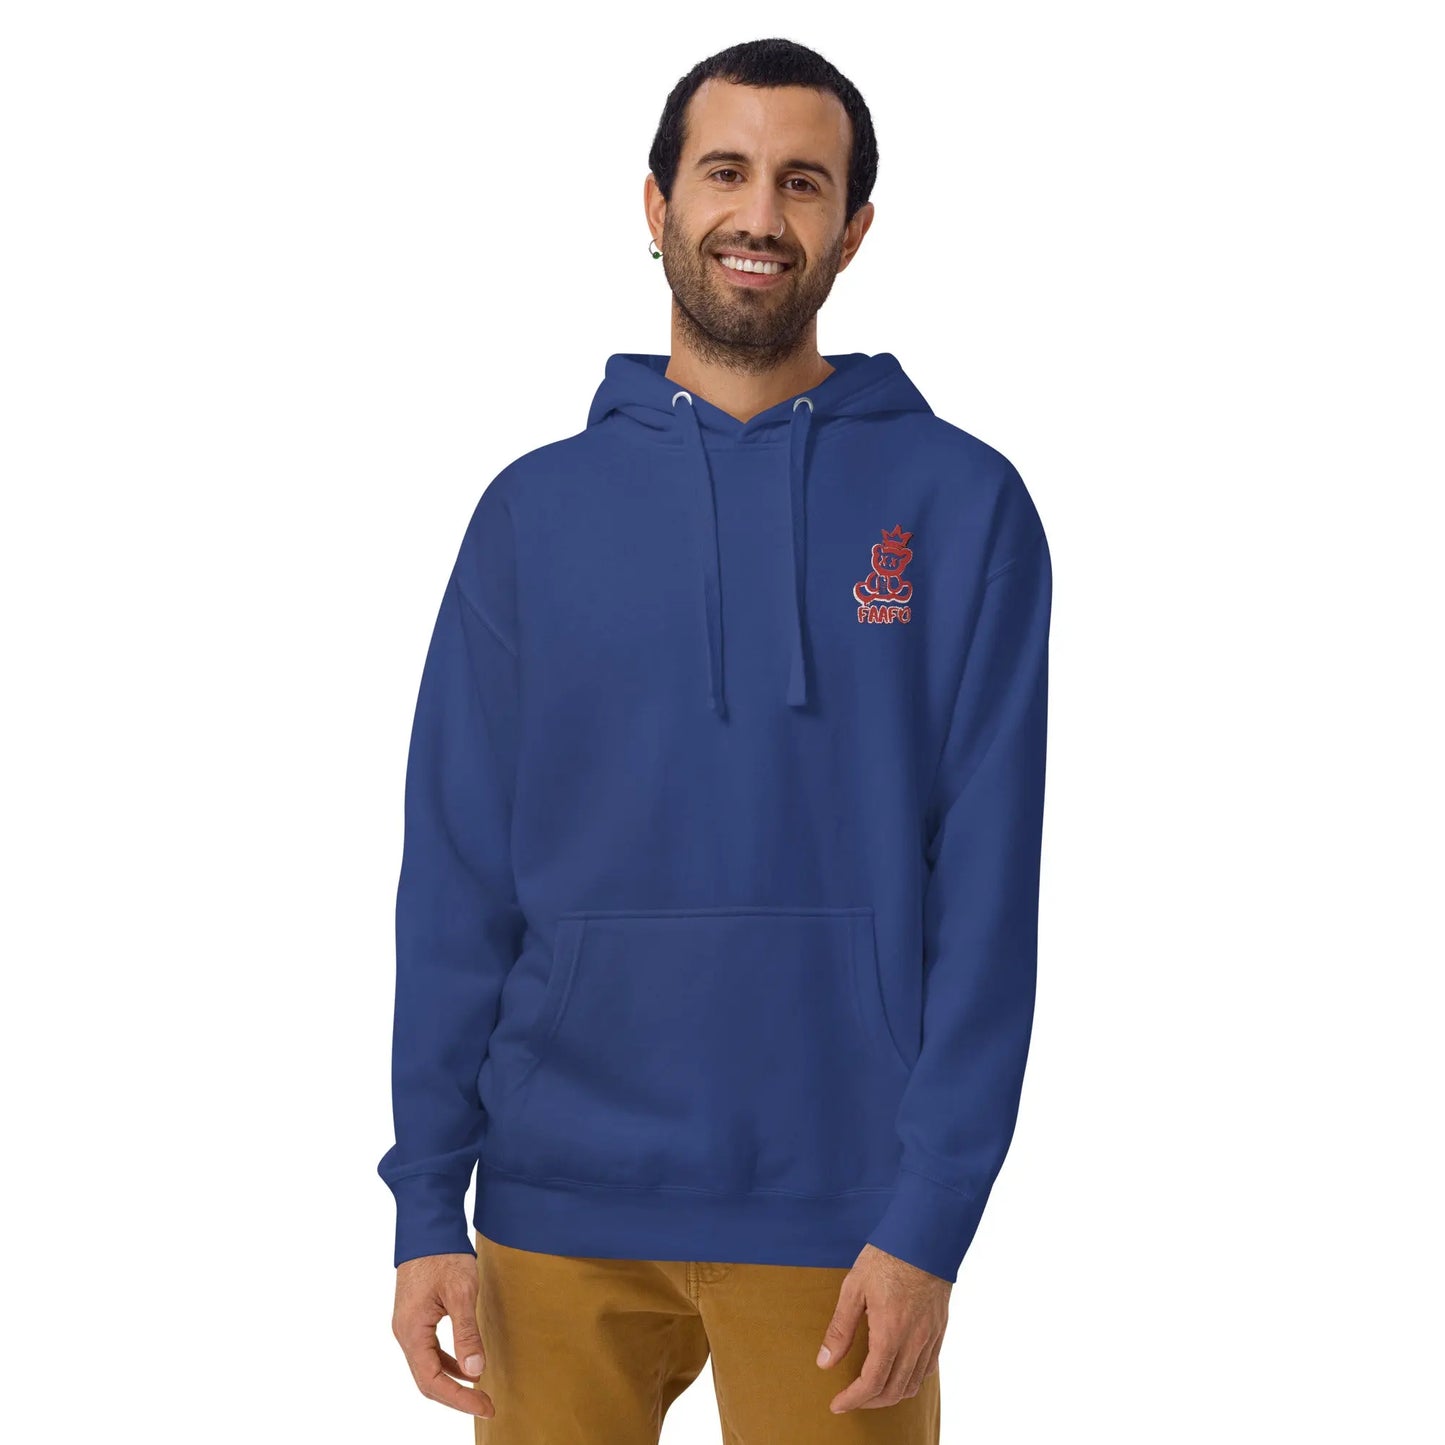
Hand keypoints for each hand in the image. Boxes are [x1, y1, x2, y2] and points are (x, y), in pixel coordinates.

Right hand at [391, 1252, 493, 1418]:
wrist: (427, 1226)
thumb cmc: (443, 1255)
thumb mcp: (461, 1292)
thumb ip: (467, 1333)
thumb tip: (476, 1370)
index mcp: (411, 1331)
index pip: (431, 1381)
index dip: (458, 1398)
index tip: (484, 1405)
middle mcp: (405, 1333)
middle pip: (426, 1380)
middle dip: (456, 1396)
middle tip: (487, 1404)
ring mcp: (408, 1325)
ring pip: (427, 1367)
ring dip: (452, 1382)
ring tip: (479, 1390)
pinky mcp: (416, 1317)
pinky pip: (429, 1351)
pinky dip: (447, 1363)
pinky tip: (466, 1364)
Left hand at [816, 1244, 949, 1412]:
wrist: (924, 1238)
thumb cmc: (886, 1259)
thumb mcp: (854, 1288)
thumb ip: (840, 1328)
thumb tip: (825, 1362)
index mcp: (890, 1333)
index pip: (872, 1383)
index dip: (853, 1399)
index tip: (837, 1404)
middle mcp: (913, 1342)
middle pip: (893, 1391)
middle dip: (869, 1402)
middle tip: (849, 1399)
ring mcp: (930, 1337)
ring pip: (913, 1384)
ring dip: (890, 1394)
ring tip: (871, 1390)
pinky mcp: (939, 1329)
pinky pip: (928, 1368)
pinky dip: (912, 1380)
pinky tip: (898, 1372)